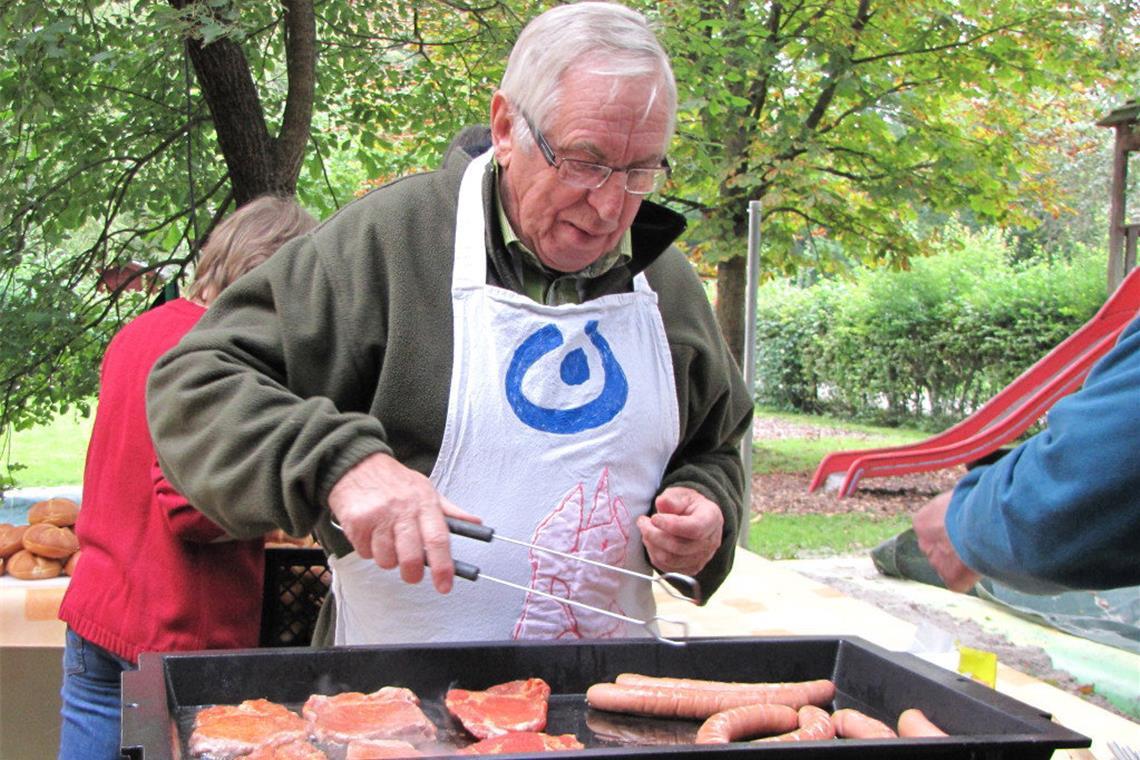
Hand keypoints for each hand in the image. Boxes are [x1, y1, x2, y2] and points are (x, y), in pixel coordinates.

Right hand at [327, 452, 480, 592]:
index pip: (438, 540)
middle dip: (412, 574)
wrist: (356, 465)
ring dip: (387, 558)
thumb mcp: (426, 489)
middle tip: (412, 573)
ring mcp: (378, 517)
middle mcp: (402, 510)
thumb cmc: (394, 481)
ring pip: (386, 560)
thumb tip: (475, 523)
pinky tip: (371, 533)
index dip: (443, 567)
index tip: (444, 584)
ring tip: (387, 541)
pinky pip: (365, 553)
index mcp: (424, 503)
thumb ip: (450, 511)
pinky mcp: (357, 523)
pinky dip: (368, 549)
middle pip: (411, 557)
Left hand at [636, 486, 723, 576]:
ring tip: (646, 530)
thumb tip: (661, 503)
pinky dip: (654, 555)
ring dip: (651, 545)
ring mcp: (702, 558)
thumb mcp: (681, 495)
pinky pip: (667, 567)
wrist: (695, 517)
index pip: (694, 529)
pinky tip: (652, 542)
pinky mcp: (690, 569)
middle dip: (654, 534)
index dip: (670, 525)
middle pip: (679, 546)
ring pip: (670, 559)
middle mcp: (710, 542)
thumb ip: (672, 499)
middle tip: (642, 521)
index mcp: (712, 519)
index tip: (654, 518)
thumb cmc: (688, 505)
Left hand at [912, 490, 980, 592]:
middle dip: (954, 547)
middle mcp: (924, 543)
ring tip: (981, 551)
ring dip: (962, 562)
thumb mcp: (959, 493)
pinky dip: (972, 577)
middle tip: (975, 541)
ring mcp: (936, 563)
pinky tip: (982, 564)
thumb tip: (966, 491)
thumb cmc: (973, 501)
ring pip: (949, 566)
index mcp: (922, 521)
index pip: (934, 529)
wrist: (980, 523)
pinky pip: (961, 581)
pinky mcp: (951, 580)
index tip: (966, 526)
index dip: (952, 529)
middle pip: (939, 549)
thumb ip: (956, 501)